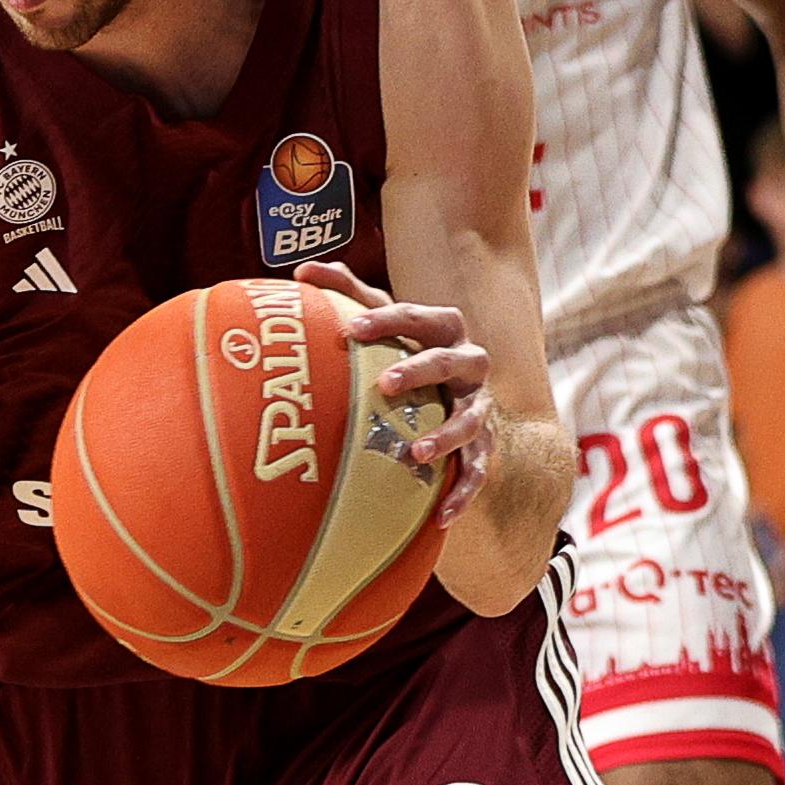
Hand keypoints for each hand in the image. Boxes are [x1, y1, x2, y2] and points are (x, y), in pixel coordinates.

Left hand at [297, 260, 494, 523]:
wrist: (456, 395)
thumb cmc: (405, 349)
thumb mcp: (381, 319)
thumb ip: (346, 292)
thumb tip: (301, 270)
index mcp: (445, 328)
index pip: (418, 316)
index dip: (386, 320)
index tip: (349, 329)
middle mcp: (469, 365)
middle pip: (451, 361)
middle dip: (420, 370)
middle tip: (384, 384)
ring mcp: (480, 406)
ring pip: (472, 419)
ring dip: (447, 435)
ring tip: (415, 453)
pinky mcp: (484, 446)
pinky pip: (479, 471)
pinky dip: (463, 492)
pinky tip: (442, 515)